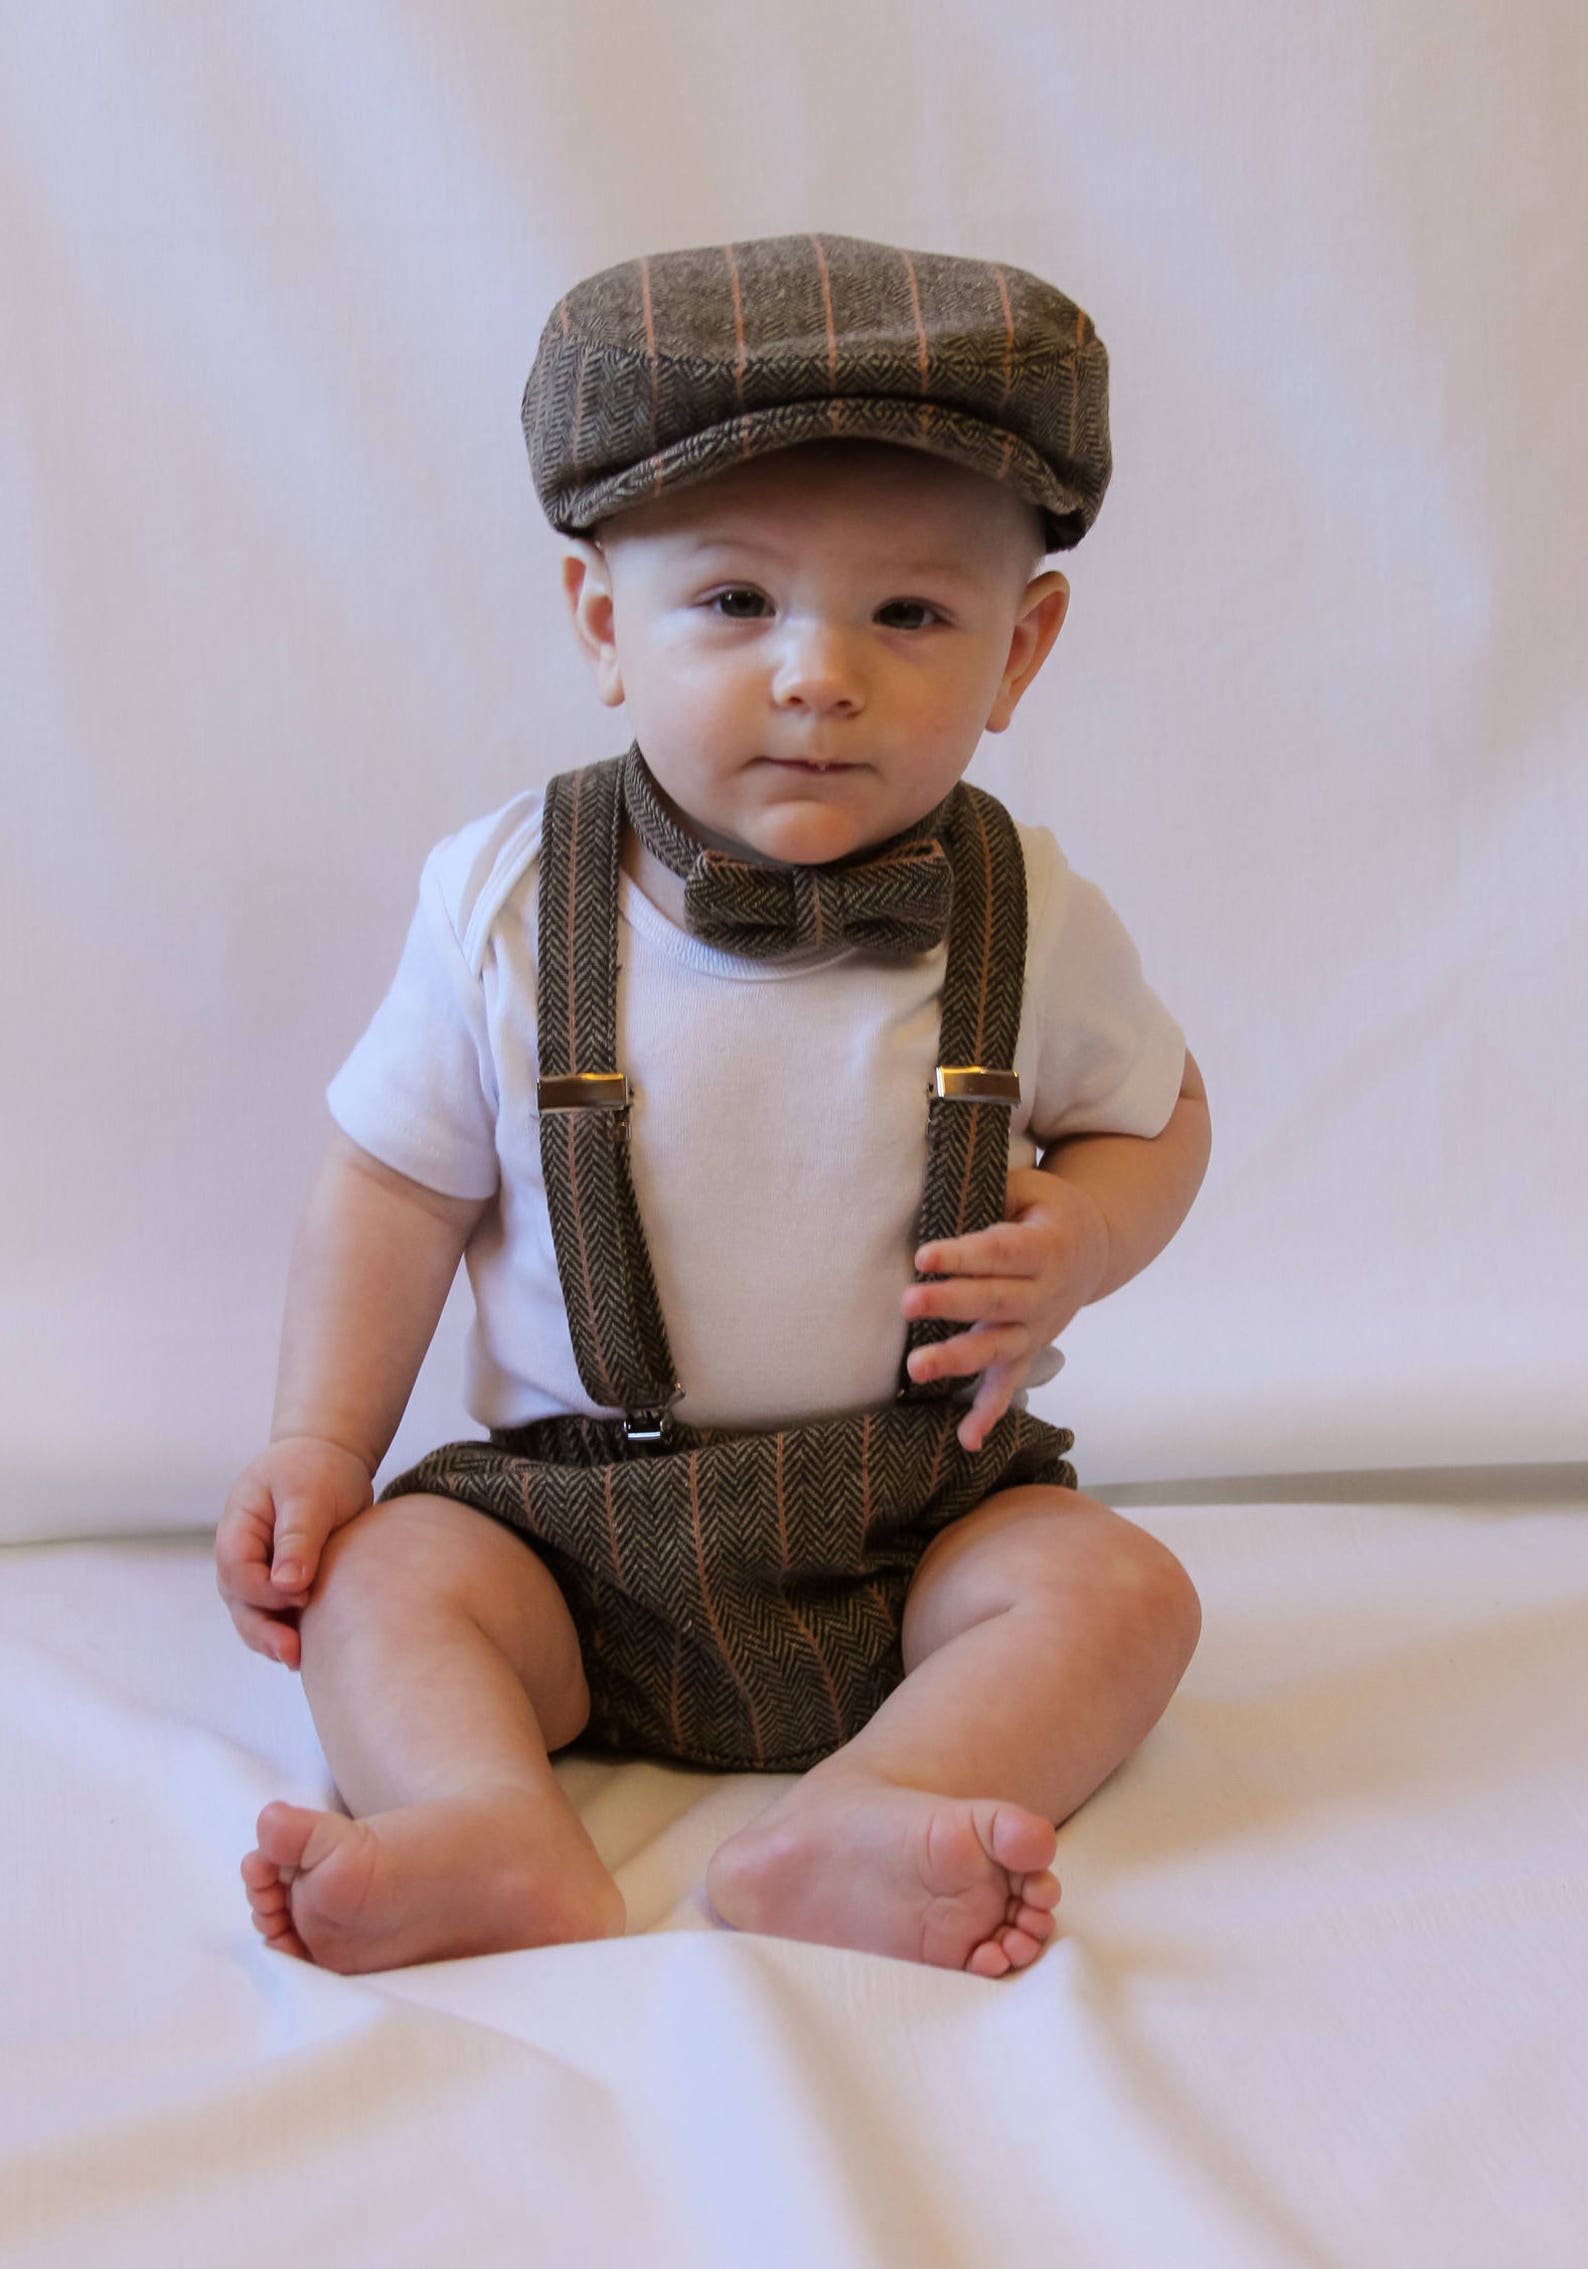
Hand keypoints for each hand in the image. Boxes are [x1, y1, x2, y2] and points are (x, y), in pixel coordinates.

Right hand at [214, 1435, 373, 1668]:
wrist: (329, 1461)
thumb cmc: (315, 1470)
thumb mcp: (308, 1493)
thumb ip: (297, 1535)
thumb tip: (287, 1584)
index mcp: (238, 1527)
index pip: (236, 1570)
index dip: (263, 1590)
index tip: (303, 1593)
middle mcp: (242, 1556)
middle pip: (239, 1603)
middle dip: (263, 1631)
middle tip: (292, 1653)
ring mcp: (259, 1573)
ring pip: (255, 1617)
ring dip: (273, 1639)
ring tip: (299, 1660)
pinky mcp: (282, 1585)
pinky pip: (278, 1616)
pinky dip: (290, 1633)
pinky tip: (310, 1652)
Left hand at [901, 1167, 1110, 1453]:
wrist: (1095, 1250)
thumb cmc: (1046, 1212)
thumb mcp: (1029, 1188)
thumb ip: (993, 1192)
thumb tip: (938, 1182)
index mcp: (1045, 1247)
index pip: (1001, 1252)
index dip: (963, 1255)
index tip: (923, 1255)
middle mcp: (1044, 1293)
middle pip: (994, 1301)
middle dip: (951, 1303)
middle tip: (908, 1303)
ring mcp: (1036, 1328)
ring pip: (996, 1347)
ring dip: (957, 1360)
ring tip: (917, 1367)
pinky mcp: (1026, 1352)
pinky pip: (1008, 1385)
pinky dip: (989, 1412)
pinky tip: (967, 1439)